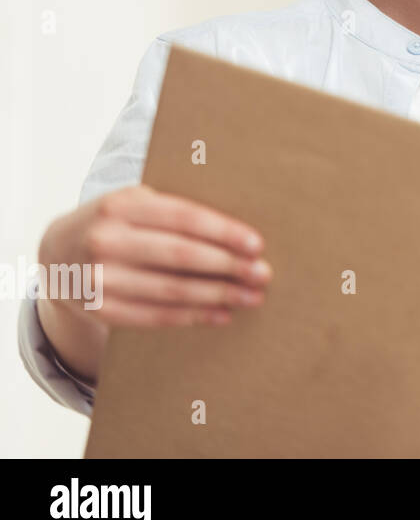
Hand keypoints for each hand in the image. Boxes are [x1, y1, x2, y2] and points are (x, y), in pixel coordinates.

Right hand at [38, 183, 271, 333]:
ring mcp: (97, 277)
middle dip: (228, 266)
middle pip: (180, 255)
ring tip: (252, 297)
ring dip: (218, 295)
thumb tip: (237, 231)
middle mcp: (105, 240)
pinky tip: (222, 315)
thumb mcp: (135, 203)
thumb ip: (173, 210)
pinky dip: (193, 316)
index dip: (223, 232)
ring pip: (171, 290)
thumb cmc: (117, 222)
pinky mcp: (98, 309)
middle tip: (263, 274)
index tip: (257, 244)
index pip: (182, 218)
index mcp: (119, 205)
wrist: (57, 252)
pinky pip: (154, 316)